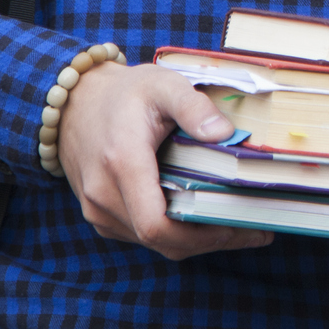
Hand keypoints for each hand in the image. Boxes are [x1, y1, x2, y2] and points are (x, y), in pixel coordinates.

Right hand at [55, 60, 274, 260]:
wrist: (75, 102)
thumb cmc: (125, 93)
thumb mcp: (163, 84)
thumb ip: (194, 106)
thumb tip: (224, 132)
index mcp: (122, 162)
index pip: (156, 224)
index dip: (200, 235)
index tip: (239, 225)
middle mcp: (104, 194)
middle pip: (162, 240)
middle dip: (210, 241)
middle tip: (254, 232)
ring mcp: (98, 209)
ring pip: (152, 243)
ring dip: (194, 241)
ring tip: (238, 227)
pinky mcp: (100, 214)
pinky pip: (140, 235)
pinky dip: (173, 235)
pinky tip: (202, 221)